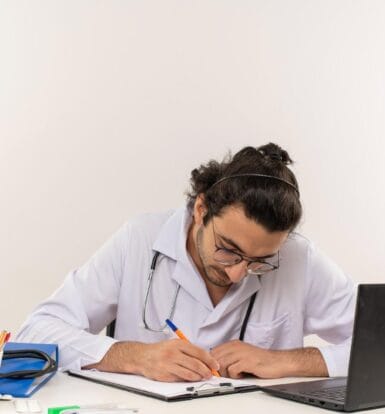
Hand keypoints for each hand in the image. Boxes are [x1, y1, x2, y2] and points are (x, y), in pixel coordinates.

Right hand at [86, 340, 219, 381]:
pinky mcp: (164, 374)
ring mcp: (169, 364)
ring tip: (203, 377)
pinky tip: (192, 379)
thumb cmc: (160, 350)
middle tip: (211, 373)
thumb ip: (188, 350)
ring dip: (199, 376)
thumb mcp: (174, 345)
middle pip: (196, 363)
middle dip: (206, 370)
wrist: (142, 356)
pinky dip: (189, 380)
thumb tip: (205, 359)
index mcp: (178, 344)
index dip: (209, 359)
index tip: (215, 365)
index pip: (199, 352)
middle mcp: (174, 353)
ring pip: (189, 373)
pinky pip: (180, 378)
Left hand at [211, 340, 278, 378]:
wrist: (277, 362)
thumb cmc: (260, 360)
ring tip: (236, 374)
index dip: (213, 363)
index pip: (214, 351)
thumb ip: (230, 357)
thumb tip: (216, 366)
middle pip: (216, 358)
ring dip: (226, 373)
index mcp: (234, 344)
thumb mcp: (242, 354)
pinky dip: (235, 376)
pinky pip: (232, 370)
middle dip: (218, 369)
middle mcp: (236, 346)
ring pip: (222, 364)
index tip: (216, 370)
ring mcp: (241, 353)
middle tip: (226, 374)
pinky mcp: (247, 362)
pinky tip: (242, 375)